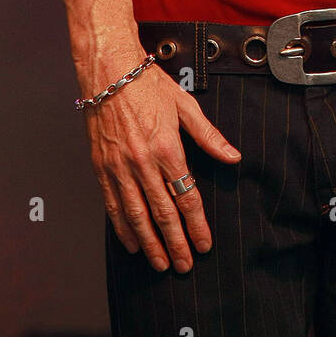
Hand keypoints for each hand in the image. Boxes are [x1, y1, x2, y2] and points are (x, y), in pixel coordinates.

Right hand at [83, 52, 241, 272]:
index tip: (204, 244)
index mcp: (167, 147)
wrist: (108, 71)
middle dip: (175, 243)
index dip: (196, 224)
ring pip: (136, 215)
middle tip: (185, 265)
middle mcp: (142, 162)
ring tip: (160, 264)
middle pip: (162, 213)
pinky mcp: (102, 167)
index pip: (186, 196)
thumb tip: (233, 157)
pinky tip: (132, 243)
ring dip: (150, 243)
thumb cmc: (148, 84)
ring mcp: (120, 167)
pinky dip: (122, 228)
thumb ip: (209, 136)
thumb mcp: (185, 105)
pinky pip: (113, 205)